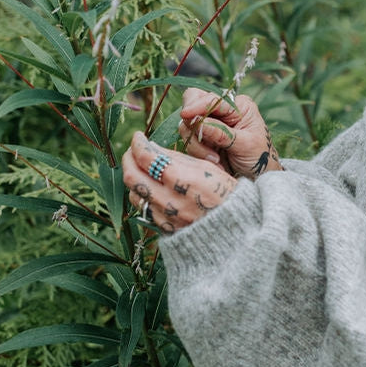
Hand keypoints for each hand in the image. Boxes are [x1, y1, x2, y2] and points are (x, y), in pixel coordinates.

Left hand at [121, 132, 237, 233]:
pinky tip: (151, 188)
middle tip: (133, 151)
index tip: (138, 137)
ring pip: (134, 194)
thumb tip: (152, 147)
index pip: (147, 157)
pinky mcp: (165, 229)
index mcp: (183, 179)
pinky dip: (143, 195)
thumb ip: (177, 158)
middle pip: (132, 176)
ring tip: (142, 169)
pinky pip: (144, 210)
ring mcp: (166, 217)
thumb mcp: (207, 167)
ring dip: (134, 179)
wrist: (237, 228)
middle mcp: (170, 200)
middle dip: (128, 159)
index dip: (138, 144)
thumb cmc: (226, 192)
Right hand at [178, 88, 283, 179]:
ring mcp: (209, 124)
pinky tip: (215, 163)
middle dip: (193, 126)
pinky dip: (198, 154)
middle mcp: (221, 111)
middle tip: (203, 142)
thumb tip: (198, 121)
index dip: (196, 105)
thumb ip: (221, 133)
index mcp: (237, 105)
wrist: (258, 177)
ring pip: (187, 127)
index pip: (210, 98)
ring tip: (216, 160)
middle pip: (192, 106)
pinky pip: (189, 142)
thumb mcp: (245, 144)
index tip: (186, 115)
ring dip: (198, 146)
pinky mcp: (202, 139)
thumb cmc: (259, 157)